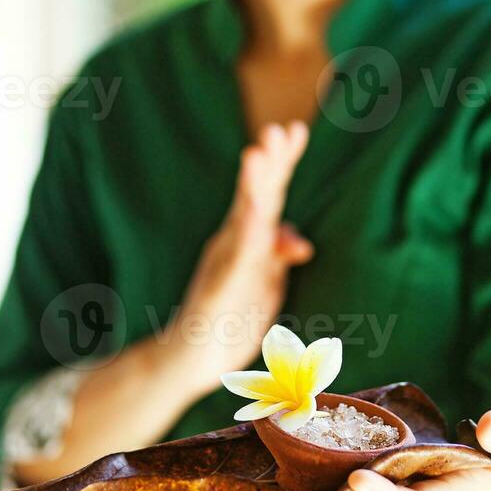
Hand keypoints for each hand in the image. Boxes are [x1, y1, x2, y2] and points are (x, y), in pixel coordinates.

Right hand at [173, 121, 312, 397]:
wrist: (190, 361)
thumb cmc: (230, 318)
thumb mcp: (264, 284)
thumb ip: (277, 256)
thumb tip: (300, 241)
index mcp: (249, 238)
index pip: (269, 192)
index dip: (282, 161)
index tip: (296, 129)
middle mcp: (235, 242)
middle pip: (257, 195)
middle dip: (270, 162)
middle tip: (280, 128)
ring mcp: (225, 263)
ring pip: (243, 220)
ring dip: (252, 187)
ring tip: (257, 153)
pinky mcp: (218, 290)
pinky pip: (236, 261)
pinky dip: (245, 236)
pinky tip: (254, 216)